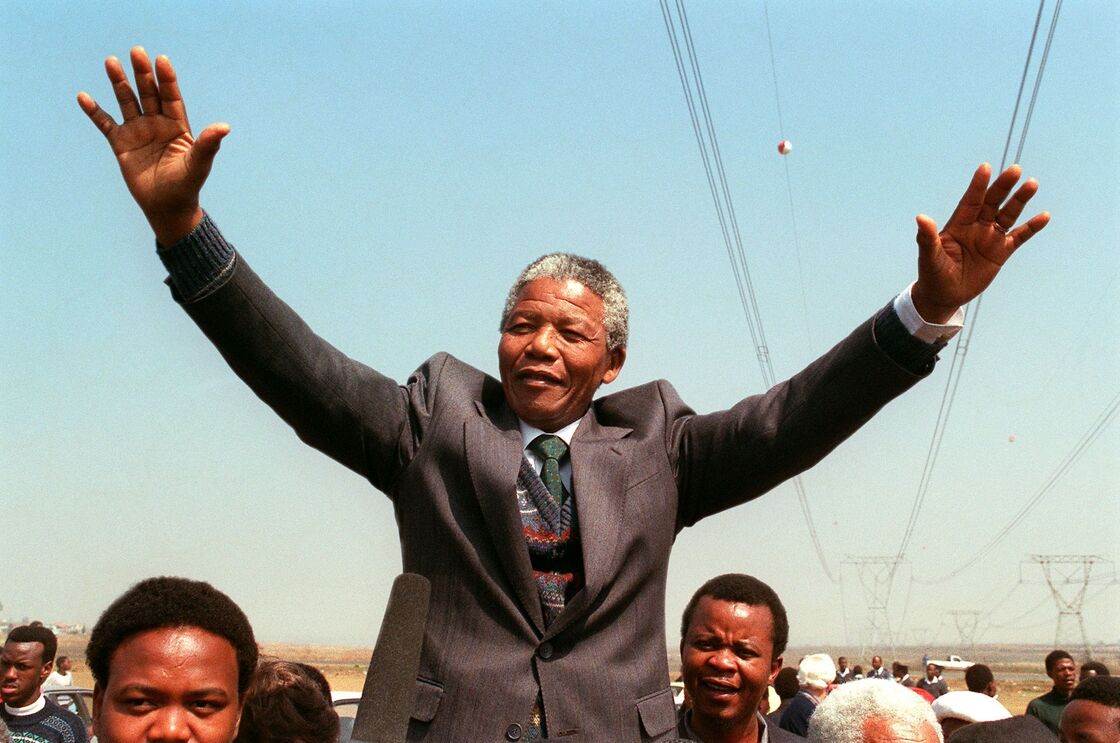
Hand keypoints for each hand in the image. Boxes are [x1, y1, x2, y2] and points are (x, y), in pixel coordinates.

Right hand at [77, 46, 228, 245]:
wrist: (167, 207)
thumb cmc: (187, 186)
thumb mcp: (198, 164)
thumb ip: (208, 144)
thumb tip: (225, 127)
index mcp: (177, 126)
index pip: (171, 97)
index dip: (166, 79)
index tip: (161, 60)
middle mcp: (157, 124)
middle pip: (149, 93)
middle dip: (142, 73)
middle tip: (136, 51)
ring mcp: (138, 132)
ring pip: (127, 102)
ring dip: (118, 83)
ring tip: (111, 61)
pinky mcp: (121, 144)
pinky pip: (105, 124)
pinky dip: (95, 111)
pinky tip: (83, 96)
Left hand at [911, 163, 1049, 322]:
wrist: (943, 295)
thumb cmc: (932, 274)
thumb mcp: (929, 257)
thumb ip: (927, 238)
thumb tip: (920, 218)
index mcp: (957, 225)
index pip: (970, 201)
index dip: (977, 185)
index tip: (985, 167)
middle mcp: (975, 227)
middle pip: (991, 202)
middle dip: (1002, 187)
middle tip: (1015, 169)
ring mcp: (989, 238)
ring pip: (1007, 214)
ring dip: (1019, 200)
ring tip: (1032, 184)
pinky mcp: (1001, 252)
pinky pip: (1019, 236)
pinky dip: (1031, 227)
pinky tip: (1044, 216)